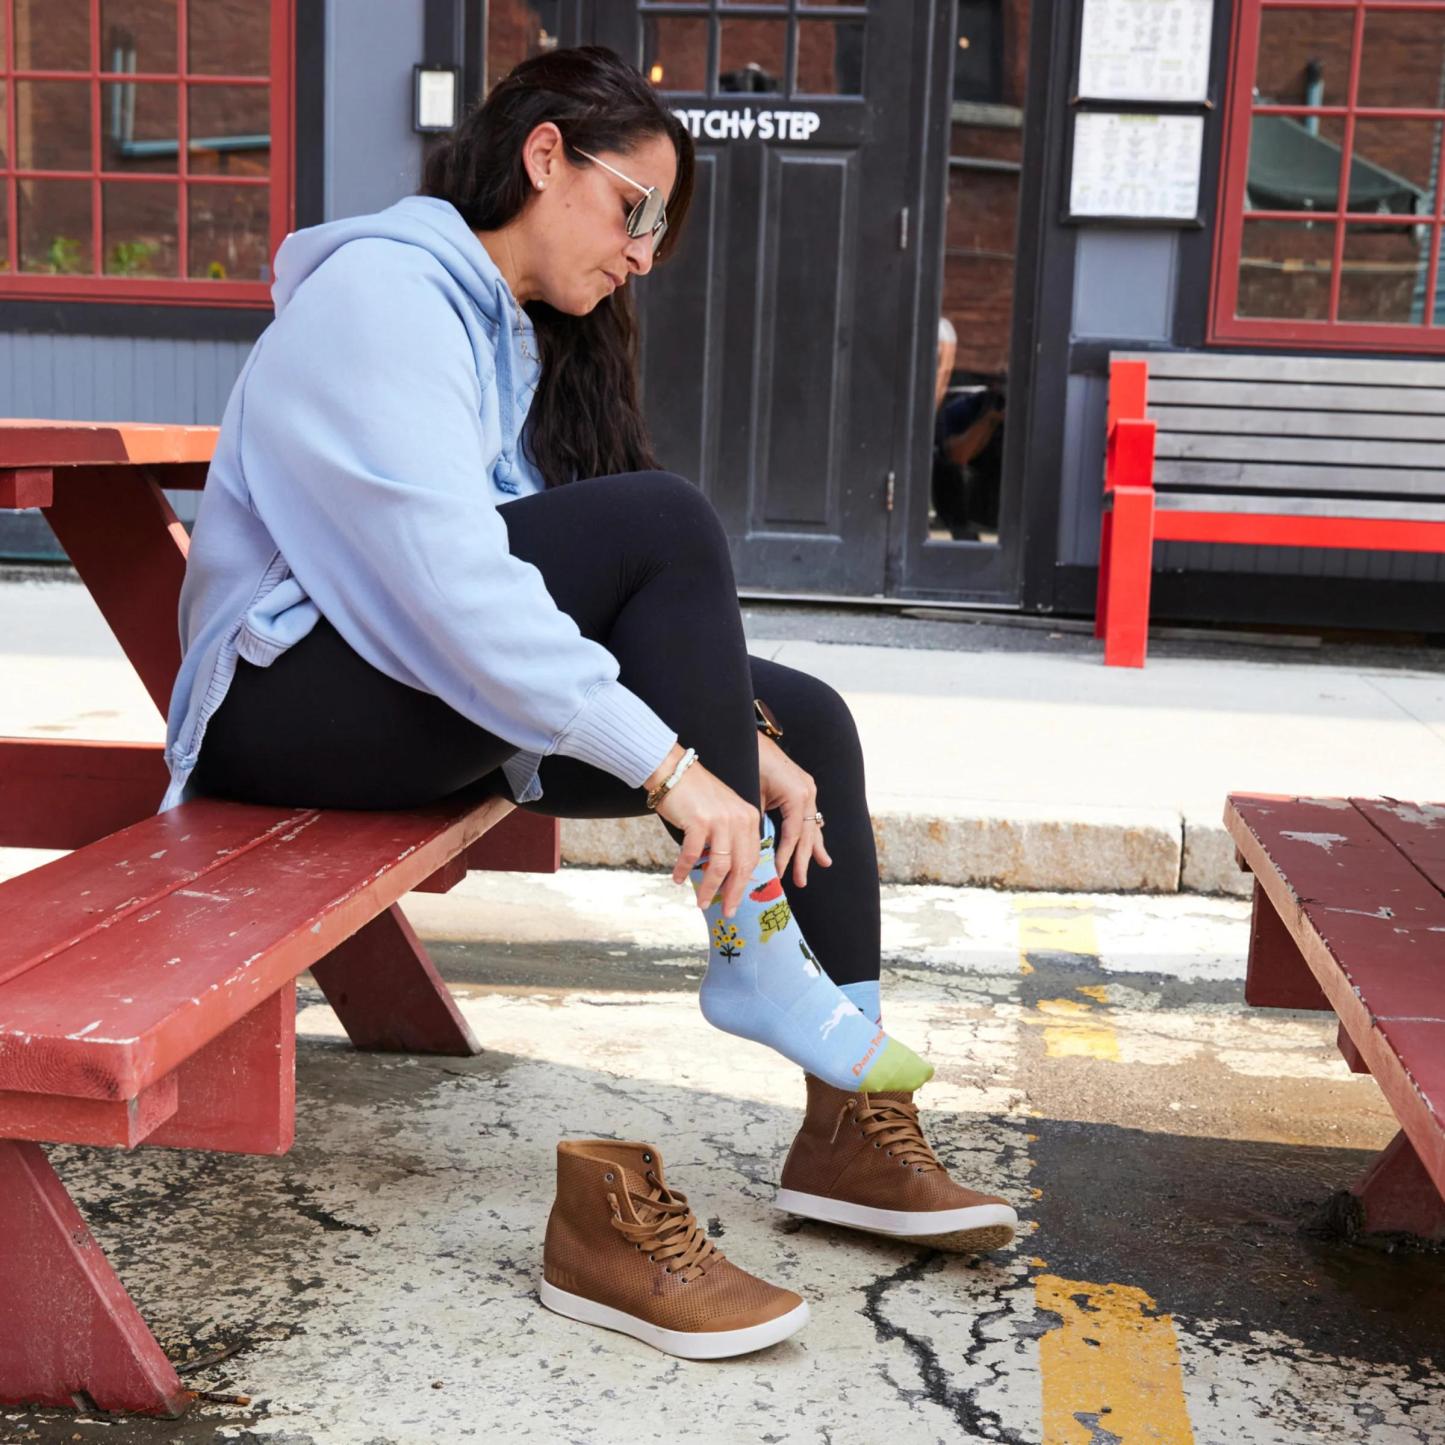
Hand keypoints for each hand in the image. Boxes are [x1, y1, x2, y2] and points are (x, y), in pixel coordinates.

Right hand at [646, 745, 760, 916]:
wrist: (673, 771)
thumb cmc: (695, 795)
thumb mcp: (723, 813)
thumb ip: (730, 837)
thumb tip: (727, 873)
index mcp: (749, 818)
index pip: (752, 858)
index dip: (744, 883)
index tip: (737, 900)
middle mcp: (740, 819)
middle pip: (741, 866)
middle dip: (733, 893)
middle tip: (727, 911)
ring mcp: (721, 820)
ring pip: (720, 866)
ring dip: (709, 888)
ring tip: (701, 902)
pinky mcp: (700, 821)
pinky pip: (693, 854)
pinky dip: (684, 869)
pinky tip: (677, 878)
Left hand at [758, 733, 831, 886]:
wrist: (750, 736)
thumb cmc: (749, 763)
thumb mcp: (752, 794)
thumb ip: (759, 820)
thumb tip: (755, 849)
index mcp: (797, 795)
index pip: (793, 835)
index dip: (785, 856)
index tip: (776, 874)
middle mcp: (807, 792)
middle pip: (807, 833)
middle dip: (804, 858)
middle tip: (801, 882)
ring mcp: (808, 789)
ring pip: (812, 824)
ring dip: (815, 846)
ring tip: (824, 864)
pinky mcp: (803, 787)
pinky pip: (809, 814)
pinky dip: (812, 830)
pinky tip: (818, 842)